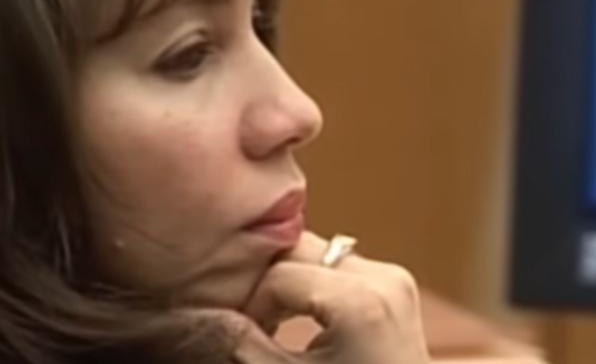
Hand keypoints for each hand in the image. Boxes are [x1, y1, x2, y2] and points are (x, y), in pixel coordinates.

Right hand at [229, 230, 432, 363]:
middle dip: (264, 283)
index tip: (232, 331)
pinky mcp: (396, 287)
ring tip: (267, 325)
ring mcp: (394, 280)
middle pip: (299, 250)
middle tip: (244, 322)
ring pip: (316, 254)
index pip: (278, 277)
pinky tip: (294, 321)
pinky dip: (310, 286)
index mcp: (361, 302)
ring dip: (285, 282)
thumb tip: (199, 316)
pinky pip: (337, 268)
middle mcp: (384, 279)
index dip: (246, 303)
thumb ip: (242, 345)